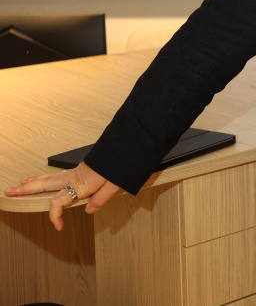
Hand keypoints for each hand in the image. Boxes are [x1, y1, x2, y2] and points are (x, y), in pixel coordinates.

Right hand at [4, 162, 120, 230]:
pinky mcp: (76, 170)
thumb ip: (100, 199)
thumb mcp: (113, 186)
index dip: (55, 216)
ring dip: (31, 182)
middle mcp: (72, 178)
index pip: (59, 202)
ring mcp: (72, 173)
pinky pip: (54, 175)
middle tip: (9, 192)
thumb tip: (87, 211)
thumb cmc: (118, 169)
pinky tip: (38, 178)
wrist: (121, 151)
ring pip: (47, 178)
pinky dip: (43, 177)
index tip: (58, 227)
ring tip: (17, 185)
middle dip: (25, 190)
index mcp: (80, 185)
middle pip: (44, 185)